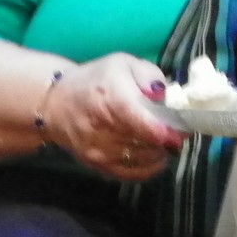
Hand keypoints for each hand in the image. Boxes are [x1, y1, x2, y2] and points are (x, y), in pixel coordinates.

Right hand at [41, 52, 186, 180]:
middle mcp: (103, 128)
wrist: (55, 104)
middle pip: (147, 141)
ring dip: (160, 150)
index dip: (164, 130)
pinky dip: (150, 165)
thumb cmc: (94, 79)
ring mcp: (100, 150)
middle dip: (168, 137)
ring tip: (162, 136)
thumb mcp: (122, 63)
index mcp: (111, 97)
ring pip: (144, 158)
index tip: (181, 129)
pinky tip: (153, 152)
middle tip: (177, 127)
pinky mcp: (98, 166)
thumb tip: (164, 94)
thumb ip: (149, 75)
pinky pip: (133, 173)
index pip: (140, 120)